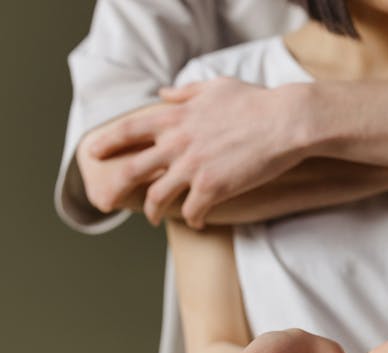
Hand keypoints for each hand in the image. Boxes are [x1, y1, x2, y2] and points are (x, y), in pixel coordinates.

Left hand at [86, 77, 310, 227]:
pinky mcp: (213, 188)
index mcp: (175, 117)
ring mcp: (193, 168)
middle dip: (114, 187)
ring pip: (157, 197)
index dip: (107, 142)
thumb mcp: (216, 87)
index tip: (93, 152)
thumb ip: (185, 92)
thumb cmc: (255, 102)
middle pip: (131, 170)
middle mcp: (177, 143)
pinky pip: (193, 211)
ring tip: (154, 218)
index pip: (129, 130)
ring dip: (152, 211)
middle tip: (106, 199)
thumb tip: (164, 93)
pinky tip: (198, 222)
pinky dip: (194, 219)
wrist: (285, 122)